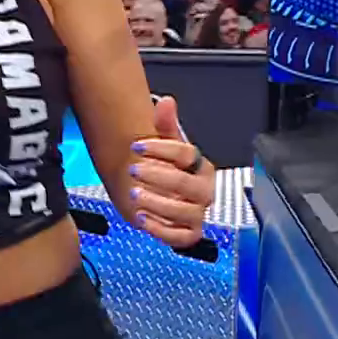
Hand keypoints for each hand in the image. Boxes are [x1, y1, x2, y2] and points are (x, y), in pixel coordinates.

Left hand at [128, 95, 214, 247]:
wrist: (160, 196)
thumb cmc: (166, 169)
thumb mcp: (164, 146)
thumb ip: (165, 125)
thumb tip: (166, 101)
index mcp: (201, 167)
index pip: (187, 155)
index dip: (162, 149)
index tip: (136, 146)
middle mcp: (204, 191)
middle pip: (188, 185)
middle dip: (159, 177)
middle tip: (133, 170)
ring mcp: (197, 213)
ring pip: (186, 212)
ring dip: (158, 203)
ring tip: (134, 195)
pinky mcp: (189, 234)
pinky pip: (182, 237)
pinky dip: (162, 230)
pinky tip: (141, 218)